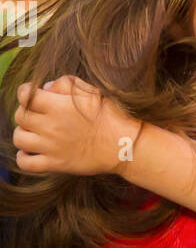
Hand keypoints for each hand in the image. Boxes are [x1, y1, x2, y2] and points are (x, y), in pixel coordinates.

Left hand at [13, 76, 141, 175]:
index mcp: (57, 105)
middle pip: (20, 116)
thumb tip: (46, 87)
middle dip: (26, 112)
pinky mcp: (55, 164)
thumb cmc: (109, 115)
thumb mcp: (90, 91)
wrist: (123, 144)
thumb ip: (65, 83)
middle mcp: (50, 126)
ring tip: (34, 133)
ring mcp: (51, 147)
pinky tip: (30, 152)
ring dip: (23, 133)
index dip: (26, 92)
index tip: (33, 95)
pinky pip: (25, 163)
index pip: (24, 95)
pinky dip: (23, 157)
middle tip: (37, 114)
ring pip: (19, 138)